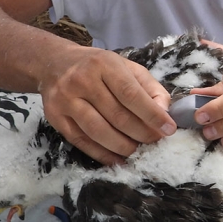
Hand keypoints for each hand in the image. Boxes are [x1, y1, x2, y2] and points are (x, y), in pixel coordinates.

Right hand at [39, 46, 175, 163]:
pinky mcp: (55, 117)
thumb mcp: (126, 67)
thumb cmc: (98, 66)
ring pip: (99, 132)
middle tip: (155, 142)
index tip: (168, 129)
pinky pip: (82, 141)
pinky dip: (102, 154)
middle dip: (141, 133)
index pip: (131, 94)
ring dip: (123, 147)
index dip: (152, 114)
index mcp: (104, 64)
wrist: (54, 63)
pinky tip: (118, 159)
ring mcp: (66, 100)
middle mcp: (82, 80)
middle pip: (117, 116)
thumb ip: (149, 88)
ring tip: (138, 151)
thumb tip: (164, 112)